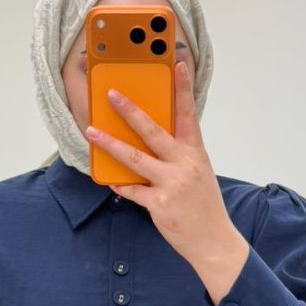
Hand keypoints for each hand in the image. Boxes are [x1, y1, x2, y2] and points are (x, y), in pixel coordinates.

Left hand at [85, 59, 247, 279]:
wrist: (214, 241)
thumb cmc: (205, 205)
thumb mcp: (199, 172)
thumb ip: (179, 155)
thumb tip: (152, 140)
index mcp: (196, 153)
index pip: (188, 114)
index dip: (183, 88)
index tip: (177, 65)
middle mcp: (184, 165)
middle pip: (153, 131)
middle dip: (130, 111)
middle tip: (112, 95)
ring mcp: (171, 184)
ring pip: (134, 158)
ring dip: (110, 144)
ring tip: (92, 132)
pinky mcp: (159, 204)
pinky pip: (132, 191)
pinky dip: (120, 185)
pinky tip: (109, 180)